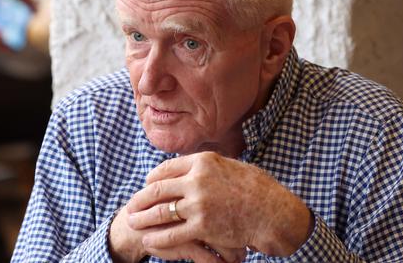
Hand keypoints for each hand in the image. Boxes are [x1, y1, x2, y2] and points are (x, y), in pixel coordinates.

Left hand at [126, 152, 312, 256]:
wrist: (273, 212)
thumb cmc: (256, 189)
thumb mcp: (230, 166)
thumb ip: (208, 166)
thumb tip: (190, 166)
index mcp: (203, 161)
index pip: (166, 168)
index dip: (152, 179)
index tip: (146, 186)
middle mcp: (197, 179)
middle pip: (157, 189)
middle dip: (139, 199)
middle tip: (129, 206)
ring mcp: (199, 203)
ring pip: (160, 212)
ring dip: (143, 219)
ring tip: (133, 223)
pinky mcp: (203, 226)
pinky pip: (172, 233)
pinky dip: (157, 238)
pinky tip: (149, 241)